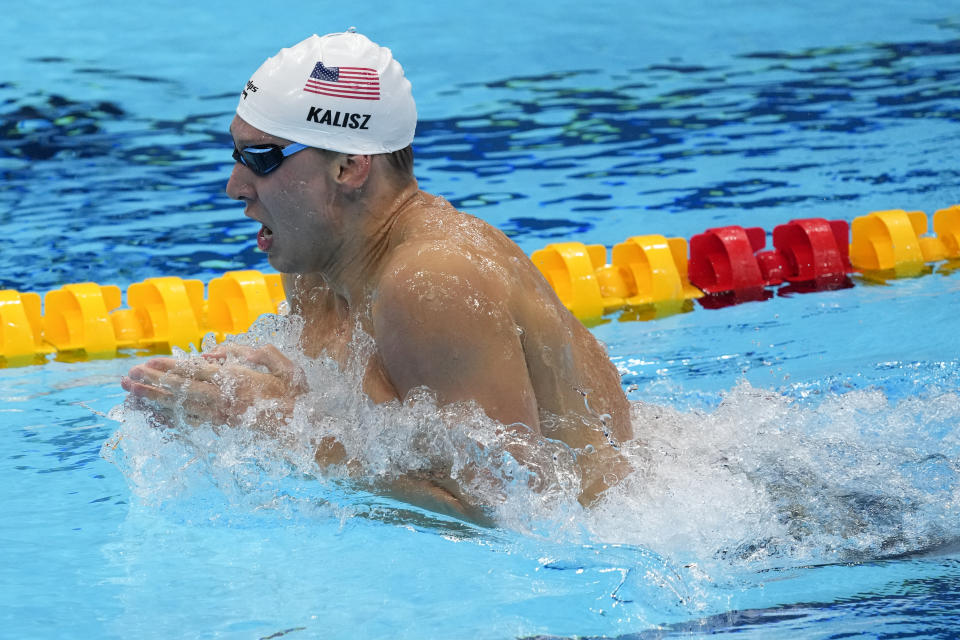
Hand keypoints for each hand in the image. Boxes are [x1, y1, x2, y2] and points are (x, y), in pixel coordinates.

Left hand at [121, 344, 306, 429]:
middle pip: (181, 390)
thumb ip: (250, 353)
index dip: (169, 368)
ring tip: (131, 395)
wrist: (304, 428)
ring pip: (181, 407)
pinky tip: (153, 415)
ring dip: (154, 401)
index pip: (195, 372)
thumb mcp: (281, 364)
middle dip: (152, 384)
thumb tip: (216, 354)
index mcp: (238, 380)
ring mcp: (222, 416)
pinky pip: (190, 422)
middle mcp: (225, 399)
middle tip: (127, 378)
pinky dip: (169, 418)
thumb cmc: (294, 393)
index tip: (148, 362)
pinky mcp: (223, 427)